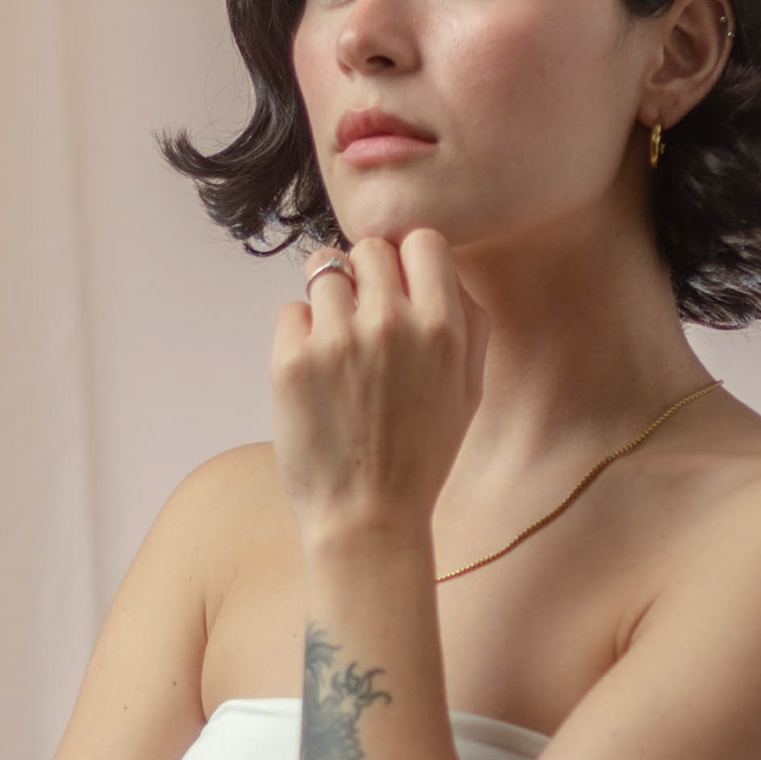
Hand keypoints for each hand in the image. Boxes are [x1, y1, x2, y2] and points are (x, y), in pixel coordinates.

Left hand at [270, 230, 489, 546]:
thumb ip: (468, 323)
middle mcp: (391, 323)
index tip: (400, 287)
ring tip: (336, 345)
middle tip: (363, 319)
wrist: (368, 519)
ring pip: (324, 270)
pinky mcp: (291, 359)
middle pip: (369, 248)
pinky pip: (292, 311)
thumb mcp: (469, 391)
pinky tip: (315, 375)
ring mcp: (337, 339)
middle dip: (366, 275)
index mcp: (443, 328)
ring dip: (328, 299)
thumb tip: (444, 272)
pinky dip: (300, 334)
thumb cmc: (421, 457)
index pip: (422, 241)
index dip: (408, 261)